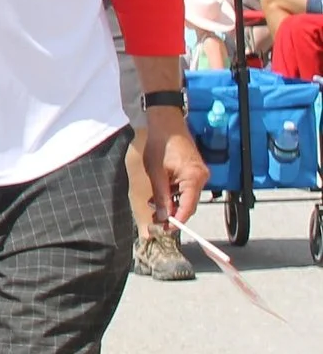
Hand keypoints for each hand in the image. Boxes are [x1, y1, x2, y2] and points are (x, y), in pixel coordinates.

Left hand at [143, 105, 206, 226]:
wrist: (166, 123)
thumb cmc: (160, 144)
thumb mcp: (156, 173)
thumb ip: (161, 196)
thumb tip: (163, 216)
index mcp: (194, 178)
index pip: (189, 207)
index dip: (178, 221)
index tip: (166, 230)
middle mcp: (201, 178)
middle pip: (188, 204)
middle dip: (171, 213)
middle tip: (155, 221)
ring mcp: (199, 174)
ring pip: (185, 197)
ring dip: (170, 202)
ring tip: (152, 206)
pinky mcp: (194, 171)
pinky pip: (185, 188)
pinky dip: (172, 193)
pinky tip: (159, 195)